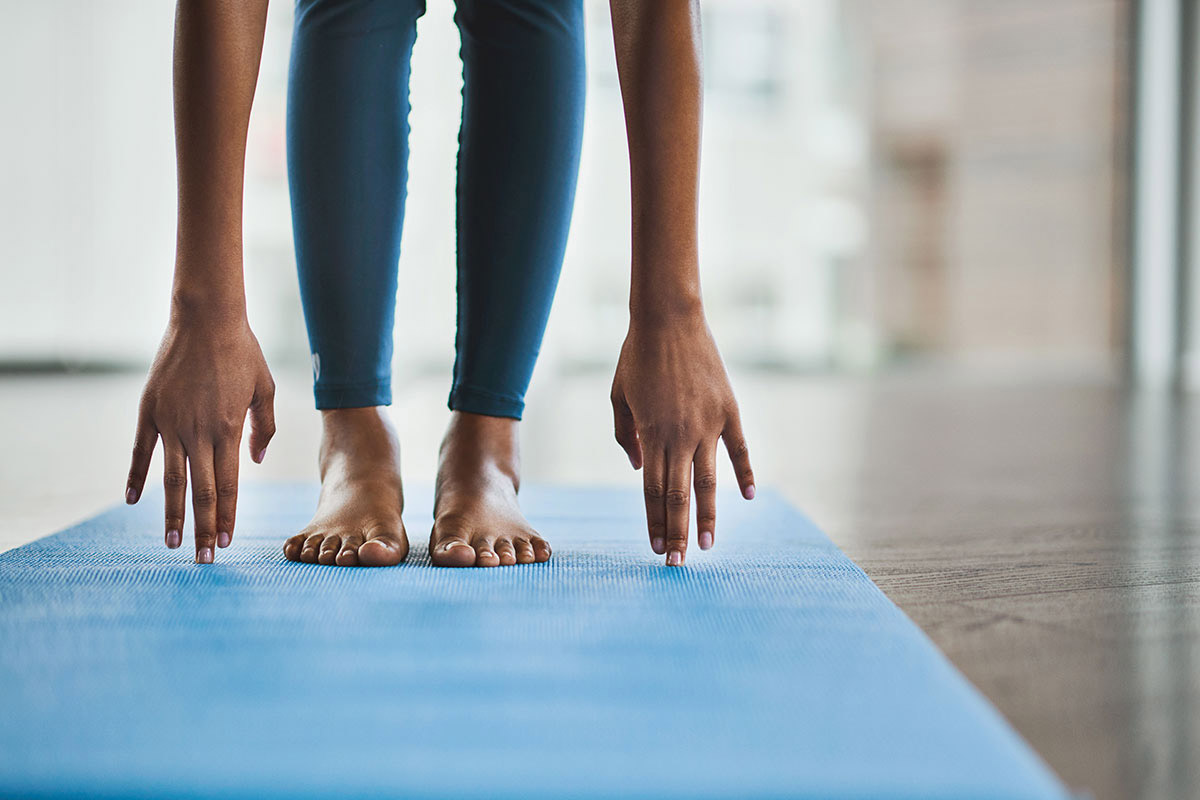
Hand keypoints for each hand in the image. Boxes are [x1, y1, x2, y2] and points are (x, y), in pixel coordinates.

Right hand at [125, 308, 275, 562]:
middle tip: (204, 559)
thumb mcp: (266, 388)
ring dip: (171, 515)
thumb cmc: (242, 351)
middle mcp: (198, 432)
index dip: (229, 516)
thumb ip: (264, 427)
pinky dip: (136, 477)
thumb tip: (254, 459)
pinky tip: (134, 502)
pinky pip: (141, 452)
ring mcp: (170, 422)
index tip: (229, 542)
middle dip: (205, 528)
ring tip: (173, 543)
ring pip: (170, 480)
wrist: (206, 317)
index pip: (230, 485)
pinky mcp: (149, 411)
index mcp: (229, 429)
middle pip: (201, 492)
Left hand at [610, 309, 754, 565]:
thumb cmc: (637, 357)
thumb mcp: (619, 397)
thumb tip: (638, 468)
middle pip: (678, 496)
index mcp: (651, 435)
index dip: (653, 522)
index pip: (652, 491)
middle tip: (676, 562)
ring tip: (706, 545)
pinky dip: (745, 474)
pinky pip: (740, 450)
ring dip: (706, 516)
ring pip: (708, 482)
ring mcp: (708, 425)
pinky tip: (748, 498)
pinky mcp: (729, 410)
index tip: (654, 548)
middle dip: (676, 532)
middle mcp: (680, 436)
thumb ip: (626, 436)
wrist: (669, 319)